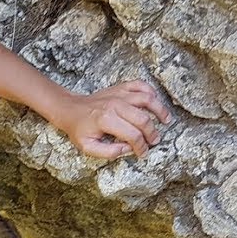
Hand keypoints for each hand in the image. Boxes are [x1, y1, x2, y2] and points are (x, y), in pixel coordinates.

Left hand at [50, 80, 170, 158]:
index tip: (143, 153)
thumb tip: (128, 150)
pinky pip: (140, 85)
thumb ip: (108, 152)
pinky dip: (151, 92)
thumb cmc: (79, 128)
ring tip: (166, 120)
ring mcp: (118, 94)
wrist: (70, 109)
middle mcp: (115, 105)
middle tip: (155, 141)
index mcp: (106, 120)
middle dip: (152, 133)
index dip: (141, 147)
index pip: (132, 135)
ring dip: (159, 110)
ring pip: (147, 99)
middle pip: (143, 119)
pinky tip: (155, 102)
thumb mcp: (87, 147)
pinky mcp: (120, 87)